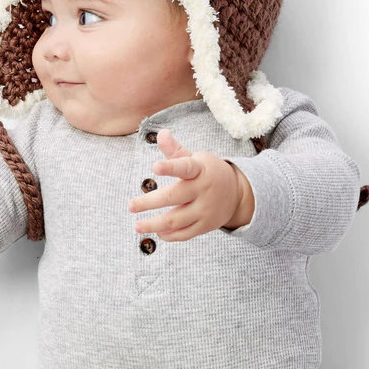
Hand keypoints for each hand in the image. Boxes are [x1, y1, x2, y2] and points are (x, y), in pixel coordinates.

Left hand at [127, 129, 244, 241]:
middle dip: (149, 202)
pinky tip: (157, 231)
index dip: (170, 168)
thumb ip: (175, 150)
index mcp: (199, 170)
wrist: (237, 193)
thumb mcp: (195, 159)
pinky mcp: (206, 225)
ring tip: (137, 225)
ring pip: (176, 220)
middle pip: (173, 197)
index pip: (184, 167)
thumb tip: (161, 133)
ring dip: (154, 224)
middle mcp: (202, 190)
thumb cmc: (207, 172)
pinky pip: (185, 234)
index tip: (155, 167)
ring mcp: (205, 209)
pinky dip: (169, 235)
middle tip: (131, 205)